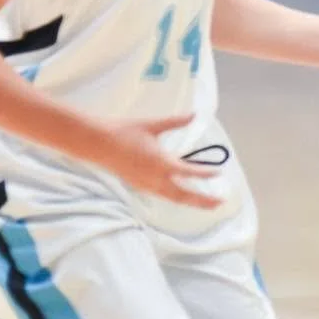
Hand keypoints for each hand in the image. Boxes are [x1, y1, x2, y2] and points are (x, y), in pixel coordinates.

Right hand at [96, 114, 222, 208]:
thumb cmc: (125, 132)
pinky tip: (181, 195)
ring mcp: (147, 185)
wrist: (99, 144)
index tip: (219, 173)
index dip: (206, 173)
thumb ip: (175, 122)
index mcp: (161, 163)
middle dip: (203, 200)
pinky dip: (175, 197)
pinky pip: (162, 196)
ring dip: (191, 201)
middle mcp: (156, 178)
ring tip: (206, 203)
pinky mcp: (139, 186)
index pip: (190, 171)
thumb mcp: (152, 125)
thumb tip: (193, 115)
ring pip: (174, 198)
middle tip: (220, 202)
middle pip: (184, 195)